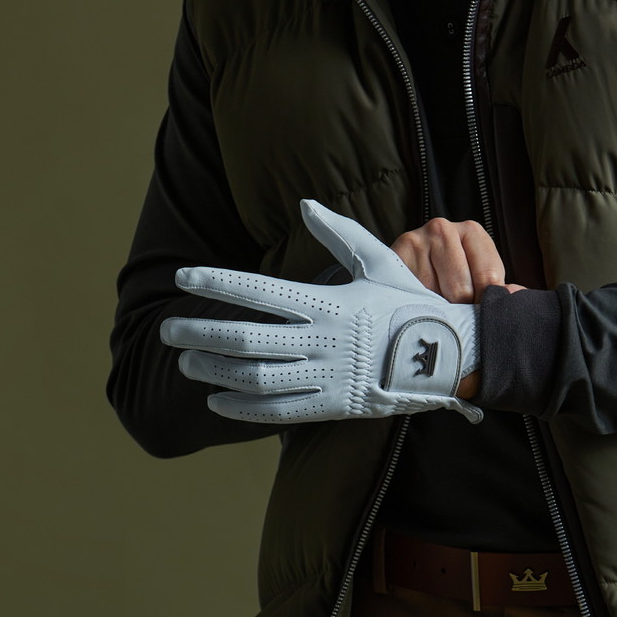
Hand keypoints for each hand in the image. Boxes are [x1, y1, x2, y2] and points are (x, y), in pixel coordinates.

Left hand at [159, 199, 483, 426]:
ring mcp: (325, 377)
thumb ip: (339, 233)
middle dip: (200, 333)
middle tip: (167, 330)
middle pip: (245, 339)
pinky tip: (215, 403)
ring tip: (186, 363)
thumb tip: (305, 205)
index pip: (259, 291)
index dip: (217, 284)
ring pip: (254, 378)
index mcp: (327, 303)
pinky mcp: (331, 406)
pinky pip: (277, 412)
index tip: (183, 278)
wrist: (448, 358)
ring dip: (214, 371)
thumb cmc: (410, 306)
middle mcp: (320, 341)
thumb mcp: (379, 262)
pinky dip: (241, 409)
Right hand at [390, 217, 523, 397]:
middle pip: (461, 290)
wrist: (403, 274)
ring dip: (437, 310)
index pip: (489, 278)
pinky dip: (417, 307)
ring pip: (436, 297)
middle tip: (453, 315)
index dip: (485, 305)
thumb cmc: (449, 279)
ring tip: (434, 308)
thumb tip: (517, 296)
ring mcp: (416, 241)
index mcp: (472, 232)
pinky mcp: (394, 256)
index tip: (478, 315)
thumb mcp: (477, 279)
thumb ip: (497, 290)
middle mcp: (443, 229)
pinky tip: (418, 305)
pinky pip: (413, 296)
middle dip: (460, 310)